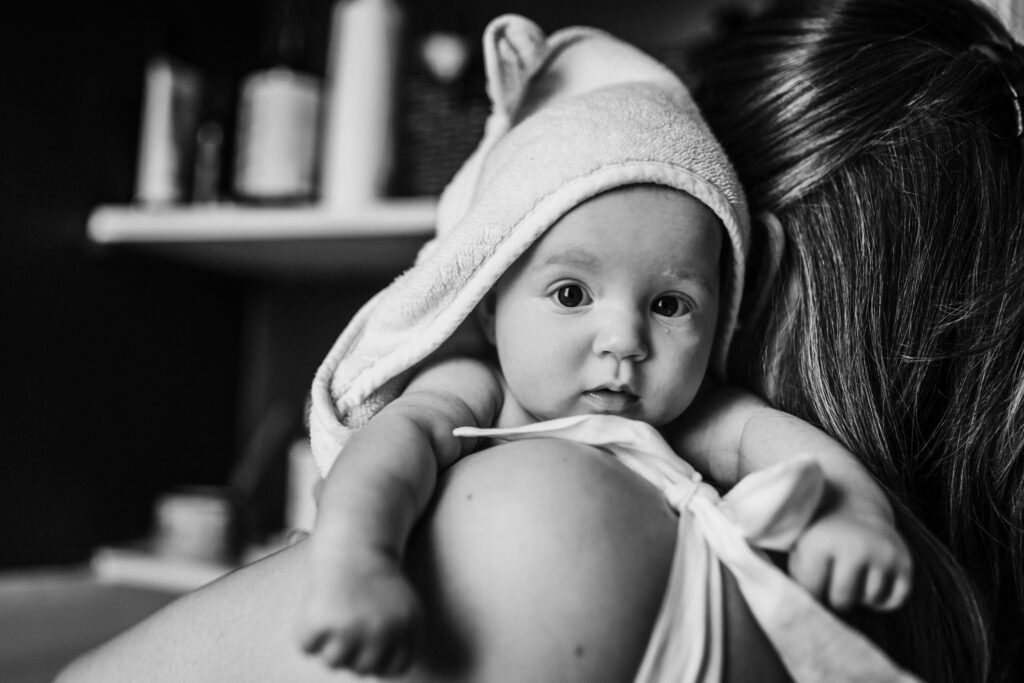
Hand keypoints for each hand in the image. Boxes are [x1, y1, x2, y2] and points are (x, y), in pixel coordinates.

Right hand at [298, 548, 420, 675]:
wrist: (354, 539)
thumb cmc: (375, 577)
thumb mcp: (403, 607)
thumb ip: (399, 640)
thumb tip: (379, 672)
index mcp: (409, 628)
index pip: (393, 669)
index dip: (378, 658)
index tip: (369, 641)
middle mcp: (384, 631)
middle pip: (362, 669)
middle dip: (353, 650)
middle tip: (350, 619)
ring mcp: (352, 628)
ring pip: (333, 661)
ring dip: (329, 642)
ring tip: (336, 612)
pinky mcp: (321, 622)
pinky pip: (308, 646)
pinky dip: (307, 630)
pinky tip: (320, 604)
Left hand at [788, 509, 911, 611]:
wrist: (849, 504)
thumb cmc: (818, 536)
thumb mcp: (799, 550)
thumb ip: (798, 583)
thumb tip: (812, 624)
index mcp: (822, 542)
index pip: (812, 591)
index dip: (809, 588)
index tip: (810, 574)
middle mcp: (856, 546)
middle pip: (842, 601)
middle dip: (834, 596)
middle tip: (832, 576)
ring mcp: (883, 553)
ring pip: (869, 600)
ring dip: (859, 593)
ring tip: (850, 570)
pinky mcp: (904, 562)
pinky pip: (893, 600)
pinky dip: (881, 596)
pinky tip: (869, 576)